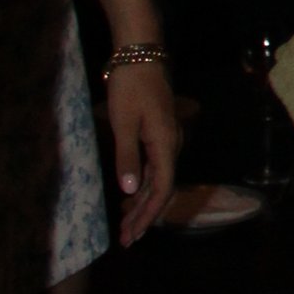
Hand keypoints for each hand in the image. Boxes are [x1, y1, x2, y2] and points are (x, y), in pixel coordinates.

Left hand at [104, 60, 179, 241]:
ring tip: (126, 224)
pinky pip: (154, 167)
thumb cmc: (131, 87)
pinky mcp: (157, 132)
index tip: (132, 235)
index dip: (147, 215)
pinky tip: (130, 195)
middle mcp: (170, 144)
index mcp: (165, 144)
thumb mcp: (123, 123)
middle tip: (126, 239)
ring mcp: (165, 138)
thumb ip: (127, 157)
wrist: (141, 54)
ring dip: (142, 203)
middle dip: (144, 216)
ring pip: (157, 179)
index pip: (162, 189)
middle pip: (161, 188)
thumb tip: (129, 192)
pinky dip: (141, 185)